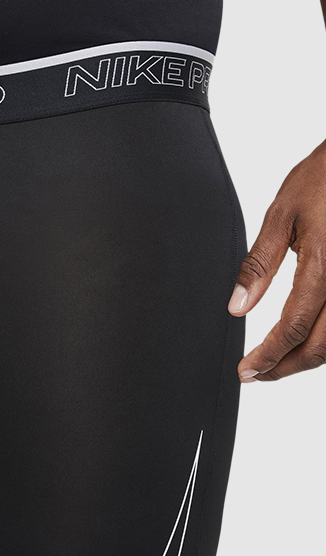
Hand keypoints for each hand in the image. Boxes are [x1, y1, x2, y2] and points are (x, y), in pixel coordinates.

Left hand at [229, 141, 325, 381]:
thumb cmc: (323, 179)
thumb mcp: (281, 216)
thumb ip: (259, 265)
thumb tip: (238, 306)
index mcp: (325, 266)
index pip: (295, 326)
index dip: (269, 355)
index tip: (247, 370)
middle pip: (322, 346)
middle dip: (286, 367)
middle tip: (256, 376)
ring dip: (307, 359)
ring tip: (275, 364)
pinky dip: (325, 340)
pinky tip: (303, 341)